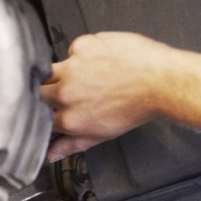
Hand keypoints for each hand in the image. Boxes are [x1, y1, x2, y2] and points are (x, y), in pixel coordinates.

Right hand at [41, 32, 200, 160]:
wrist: (160, 80)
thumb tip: (52, 154)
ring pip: (50, 69)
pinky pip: (73, 49)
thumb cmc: (138, 106)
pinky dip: (84, 54)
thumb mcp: (103, 134)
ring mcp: (73, 67)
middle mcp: (67, 93)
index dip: (46, 113)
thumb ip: (73, 144)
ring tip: (86, 74)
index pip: (41, 117)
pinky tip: (101, 60)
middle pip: (39, 92)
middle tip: (70, 90)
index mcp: (70, 118)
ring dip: (62, 73)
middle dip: (48, 92)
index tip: (53, 110)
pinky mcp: (82, 46)